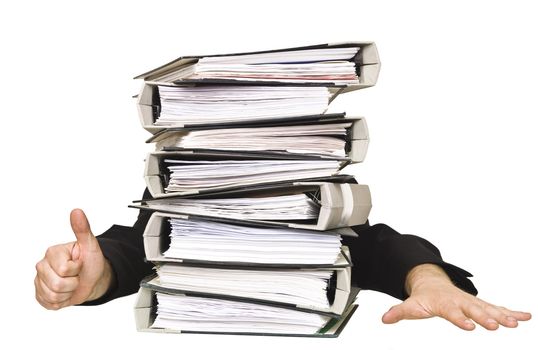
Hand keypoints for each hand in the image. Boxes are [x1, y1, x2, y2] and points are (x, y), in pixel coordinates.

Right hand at [35, 209, 113, 309]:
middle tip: (76, 276)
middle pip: (57, 285)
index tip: (79, 263)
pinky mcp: (40, 295)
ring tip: (72, 284)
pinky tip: (66, 293)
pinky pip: (50, 304)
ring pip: (53, 296)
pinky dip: (63, 302)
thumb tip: (77, 211)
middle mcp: (42, 266)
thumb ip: (83, 229)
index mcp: (52, 252)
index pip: (64, 269)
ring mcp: (39, 281)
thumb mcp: (90, 245)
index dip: (77, 269)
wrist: (92, 279)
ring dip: (68, 293)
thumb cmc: (90, 261)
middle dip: (73, 283)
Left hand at [382, 264, 530, 329]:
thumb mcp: (410, 305)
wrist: (432, 283)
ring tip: (517, 322)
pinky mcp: (480, 305)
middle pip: (474, 310)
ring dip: (503, 315)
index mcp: (444, 303)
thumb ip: (399, 312)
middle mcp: (460, 301)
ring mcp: (472, 302)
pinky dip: (511, 312)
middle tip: (496, 326)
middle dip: (485, 318)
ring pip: (489, 308)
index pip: (452, 312)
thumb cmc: (423, 297)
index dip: (460, 319)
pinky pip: (498, 308)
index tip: (470, 326)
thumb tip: (384, 319)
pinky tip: (526, 317)